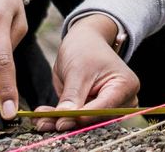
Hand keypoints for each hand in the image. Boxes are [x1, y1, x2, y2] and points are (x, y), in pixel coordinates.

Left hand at [31, 15, 138, 132]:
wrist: (84, 41)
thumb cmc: (85, 49)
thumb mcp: (77, 70)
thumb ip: (72, 96)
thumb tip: (63, 120)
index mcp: (125, 86)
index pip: (103, 108)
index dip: (81, 118)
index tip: (60, 122)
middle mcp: (122, 101)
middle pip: (94, 119)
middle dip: (67, 121)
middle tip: (42, 123)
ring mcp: (109, 107)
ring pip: (84, 121)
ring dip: (60, 121)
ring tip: (39, 120)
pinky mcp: (95, 110)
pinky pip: (78, 118)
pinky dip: (61, 117)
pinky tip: (44, 117)